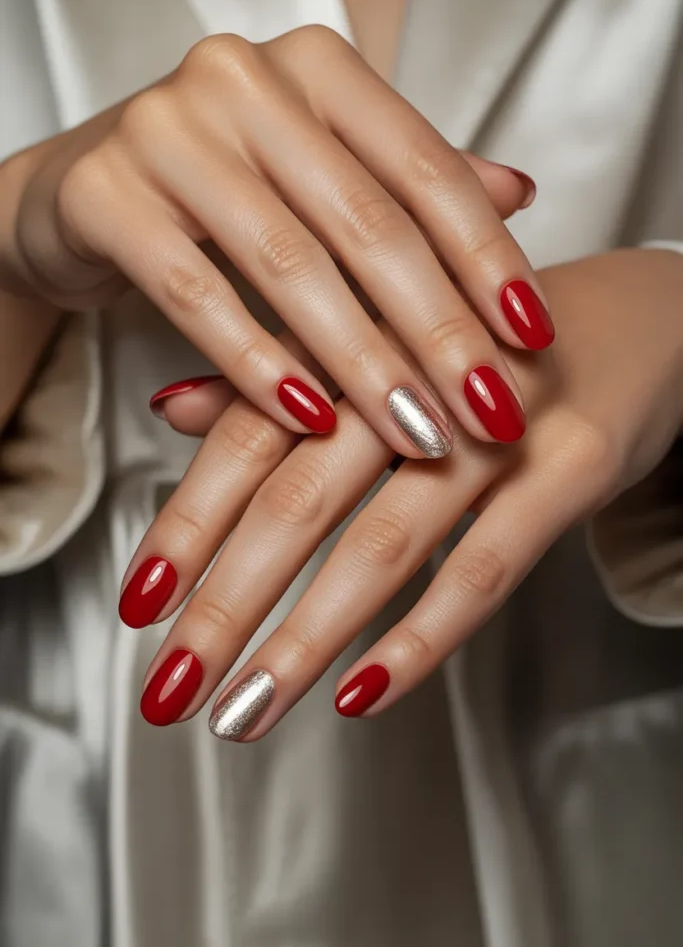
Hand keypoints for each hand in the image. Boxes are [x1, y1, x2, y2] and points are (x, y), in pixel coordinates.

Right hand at [2, 26, 550, 455]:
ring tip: (419, 435)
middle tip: (489, 413)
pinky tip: (306, 420)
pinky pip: (195, 293)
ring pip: (289, 265)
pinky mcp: (103, 194)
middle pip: (368, 223)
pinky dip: (256, 364)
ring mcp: (166, 131)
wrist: (79, 191)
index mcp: (315, 67)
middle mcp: (243, 80)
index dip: (486, 257)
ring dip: (362, 365)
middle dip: (439, 330)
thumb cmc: (221, 187)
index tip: (533, 337)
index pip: (425, 169)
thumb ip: (412, 181)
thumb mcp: (323, 172)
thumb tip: (521, 195)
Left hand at [121, 248, 682, 731]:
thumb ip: (280, 376)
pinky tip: (362, 692)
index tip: (139, 604)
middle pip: (302, 497)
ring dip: (307, 637)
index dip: (189, 522)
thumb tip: (168, 409)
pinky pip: (489, 566)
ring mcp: (501, 422)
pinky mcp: (574, 465)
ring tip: (246, 711)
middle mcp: (420, 375)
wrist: (645, 318)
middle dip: (228, 603)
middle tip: (171, 689)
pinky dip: (422, 633)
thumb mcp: (386, 342)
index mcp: (361, 338)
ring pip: (386, 542)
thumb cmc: (490, 342)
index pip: (251, 436)